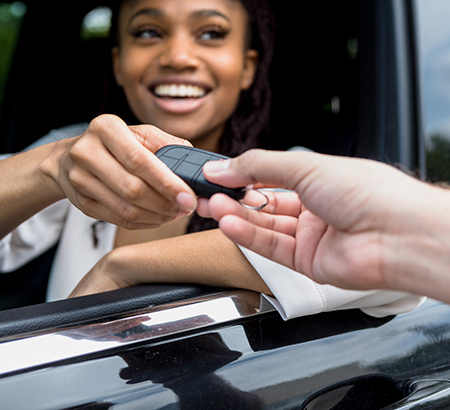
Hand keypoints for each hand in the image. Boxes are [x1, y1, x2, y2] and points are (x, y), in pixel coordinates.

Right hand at [46, 115, 196, 228]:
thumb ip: (167, 145)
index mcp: (106, 128)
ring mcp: (79, 179)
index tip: (189, 196)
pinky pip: (119, 220)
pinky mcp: (81, 202)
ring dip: (157, 216)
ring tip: (175, 212)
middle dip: (165, 203)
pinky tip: (159, 217)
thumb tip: (195, 163)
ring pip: (126, 209)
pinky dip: (145, 222)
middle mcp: (87, 152)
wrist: (70, 157)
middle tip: (186, 207)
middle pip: (132, 188)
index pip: (140, 160)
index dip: (167, 183)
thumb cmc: (114, 144)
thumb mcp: (139, 134)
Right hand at [198, 149, 449, 299]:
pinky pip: (271, 248)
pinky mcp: (308, 262)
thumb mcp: (304, 166)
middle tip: (207, 194)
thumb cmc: (367, 192)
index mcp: (319, 181)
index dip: (243, 176)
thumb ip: (259, 166)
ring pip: (265, 227)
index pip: (271, 177)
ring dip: (237, 217)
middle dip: (234, 199)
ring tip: (213, 207)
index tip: (216, 174)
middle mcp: (315, 209)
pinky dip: (248, 236)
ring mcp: (312, 237)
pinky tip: (229, 224)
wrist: (396, 234)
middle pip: (264, 205)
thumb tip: (222, 166)